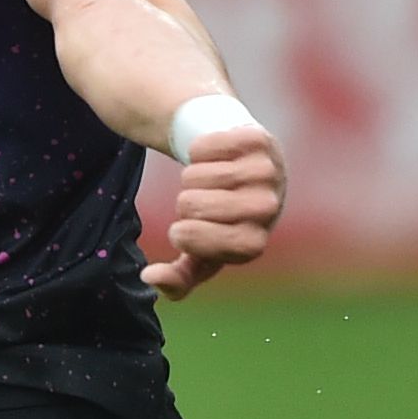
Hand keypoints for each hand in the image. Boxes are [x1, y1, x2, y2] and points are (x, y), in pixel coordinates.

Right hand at [143, 125, 283, 299]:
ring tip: (208, 180)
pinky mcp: (258, 140)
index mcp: (253, 243)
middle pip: (192, 204)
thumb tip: (149, 277)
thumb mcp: (199, 252)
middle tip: (201, 202)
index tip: (184, 230)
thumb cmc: (219, 219)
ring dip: (191, 175)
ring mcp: (267, 172)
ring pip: (195, 174)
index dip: (184, 234)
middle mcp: (268, 208)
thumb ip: (177, 278)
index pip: (201, 243)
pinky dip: (199, 149)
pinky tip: (216, 157)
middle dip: (184, 203)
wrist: (245, 172)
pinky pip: (204, 146)